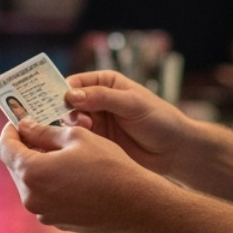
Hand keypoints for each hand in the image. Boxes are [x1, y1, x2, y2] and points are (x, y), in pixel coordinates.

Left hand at [0, 119, 156, 232]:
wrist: (134, 203)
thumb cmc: (108, 165)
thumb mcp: (76, 137)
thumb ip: (43, 131)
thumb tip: (24, 126)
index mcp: (31, 172)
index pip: (4, 147)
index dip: (10, 131)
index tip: (20, 122)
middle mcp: (31, 197)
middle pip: (15, 166)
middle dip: (25, 148)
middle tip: (44, 133)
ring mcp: (43, 213)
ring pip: (30, 182)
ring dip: (39, 166)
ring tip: (62, 154)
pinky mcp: (56, 221)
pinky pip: (45, 197)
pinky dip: (51, 184)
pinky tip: (73, 175)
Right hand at [62, 70, 194, 176]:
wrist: (174, 150)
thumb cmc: (159, 120)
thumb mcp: (132, 104)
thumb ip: (102, 98)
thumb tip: (70, 95)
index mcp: (105, 82)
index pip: (75, 82)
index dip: (62, 90)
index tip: (59, 100)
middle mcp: (96, 100)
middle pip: (67, 102)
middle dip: (65, 109)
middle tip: (76, 118)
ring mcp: (96, 121)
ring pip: (70, 121)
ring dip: (71, 125)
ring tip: (86, 128)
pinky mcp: (96, 141)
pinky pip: (78, 139)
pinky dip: (74, 140)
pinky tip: (81, 143)